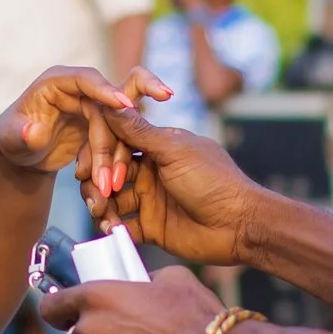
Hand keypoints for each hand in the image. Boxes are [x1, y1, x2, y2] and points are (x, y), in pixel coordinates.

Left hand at [0, 65, 169, 181]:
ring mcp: (92, 108)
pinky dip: (109, 167)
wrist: (21, 154)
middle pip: (108, 110)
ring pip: (117, 130)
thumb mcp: (11, 139)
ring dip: (113, 161)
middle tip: (111, 177)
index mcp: (56, 82)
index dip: (106, 91)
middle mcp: (79, 91)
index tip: (126, 106)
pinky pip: (115, 144)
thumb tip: (33, 132)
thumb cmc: (12, 139)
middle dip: (112, 145)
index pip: (86, 80)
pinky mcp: (101, 126)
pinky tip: (99, 189)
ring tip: (103, 190)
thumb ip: (21, 135)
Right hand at [79, 104, 261, 267]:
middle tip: (98, 196)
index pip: (117, 143)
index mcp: (158, 147)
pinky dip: (113, 228)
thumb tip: (111, 103)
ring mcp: (150, 199)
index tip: (91, 167)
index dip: (101, 154)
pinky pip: (123, 226)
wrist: (240, 225)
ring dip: (102, 206)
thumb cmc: (214, 181)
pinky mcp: (152, 227)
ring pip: (112, 200)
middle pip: (109, 173)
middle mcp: (151, 171)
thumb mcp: (175, 152)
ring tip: (103, 215)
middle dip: (97, 183)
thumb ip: (139, 132)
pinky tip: (112, 231)